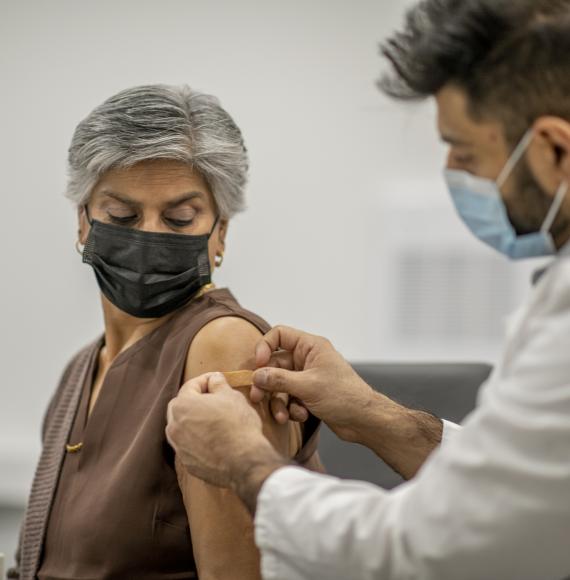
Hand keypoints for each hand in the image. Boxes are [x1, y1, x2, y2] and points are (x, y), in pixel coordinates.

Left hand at [166, 372, 277, 488]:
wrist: (244, 461)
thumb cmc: (237, 424)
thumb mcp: (232, 396)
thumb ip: (218, 384)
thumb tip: (214, 379)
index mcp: (183, 405)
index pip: (190, 386)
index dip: (205, 380)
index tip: (217, 380)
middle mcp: (174, 426)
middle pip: (180, 406)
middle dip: (194, 400)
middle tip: (213, 399)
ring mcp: (179, 447)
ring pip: (181, 427)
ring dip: (193, 421)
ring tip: (212, 420)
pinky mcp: (187, 463)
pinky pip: (188, 446)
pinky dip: (197, 440)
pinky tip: (213, 439)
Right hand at [250, 326, 377, 441]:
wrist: (363, 420)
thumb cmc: (344, 396)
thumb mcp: (308, 386)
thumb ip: (279, 380)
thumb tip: (256, 376)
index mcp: (310, 347)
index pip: (280, 335)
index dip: (265, 347)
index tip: (258, 365)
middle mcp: (307, 358)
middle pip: (275, 364)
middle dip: (267, 383)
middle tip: (257, 398)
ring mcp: (307, 377)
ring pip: (280, 384)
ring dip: (279, 401)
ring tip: (283, 416)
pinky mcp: (307, 394)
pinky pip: (289, 397)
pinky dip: (291, 408)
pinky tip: (301, 415)